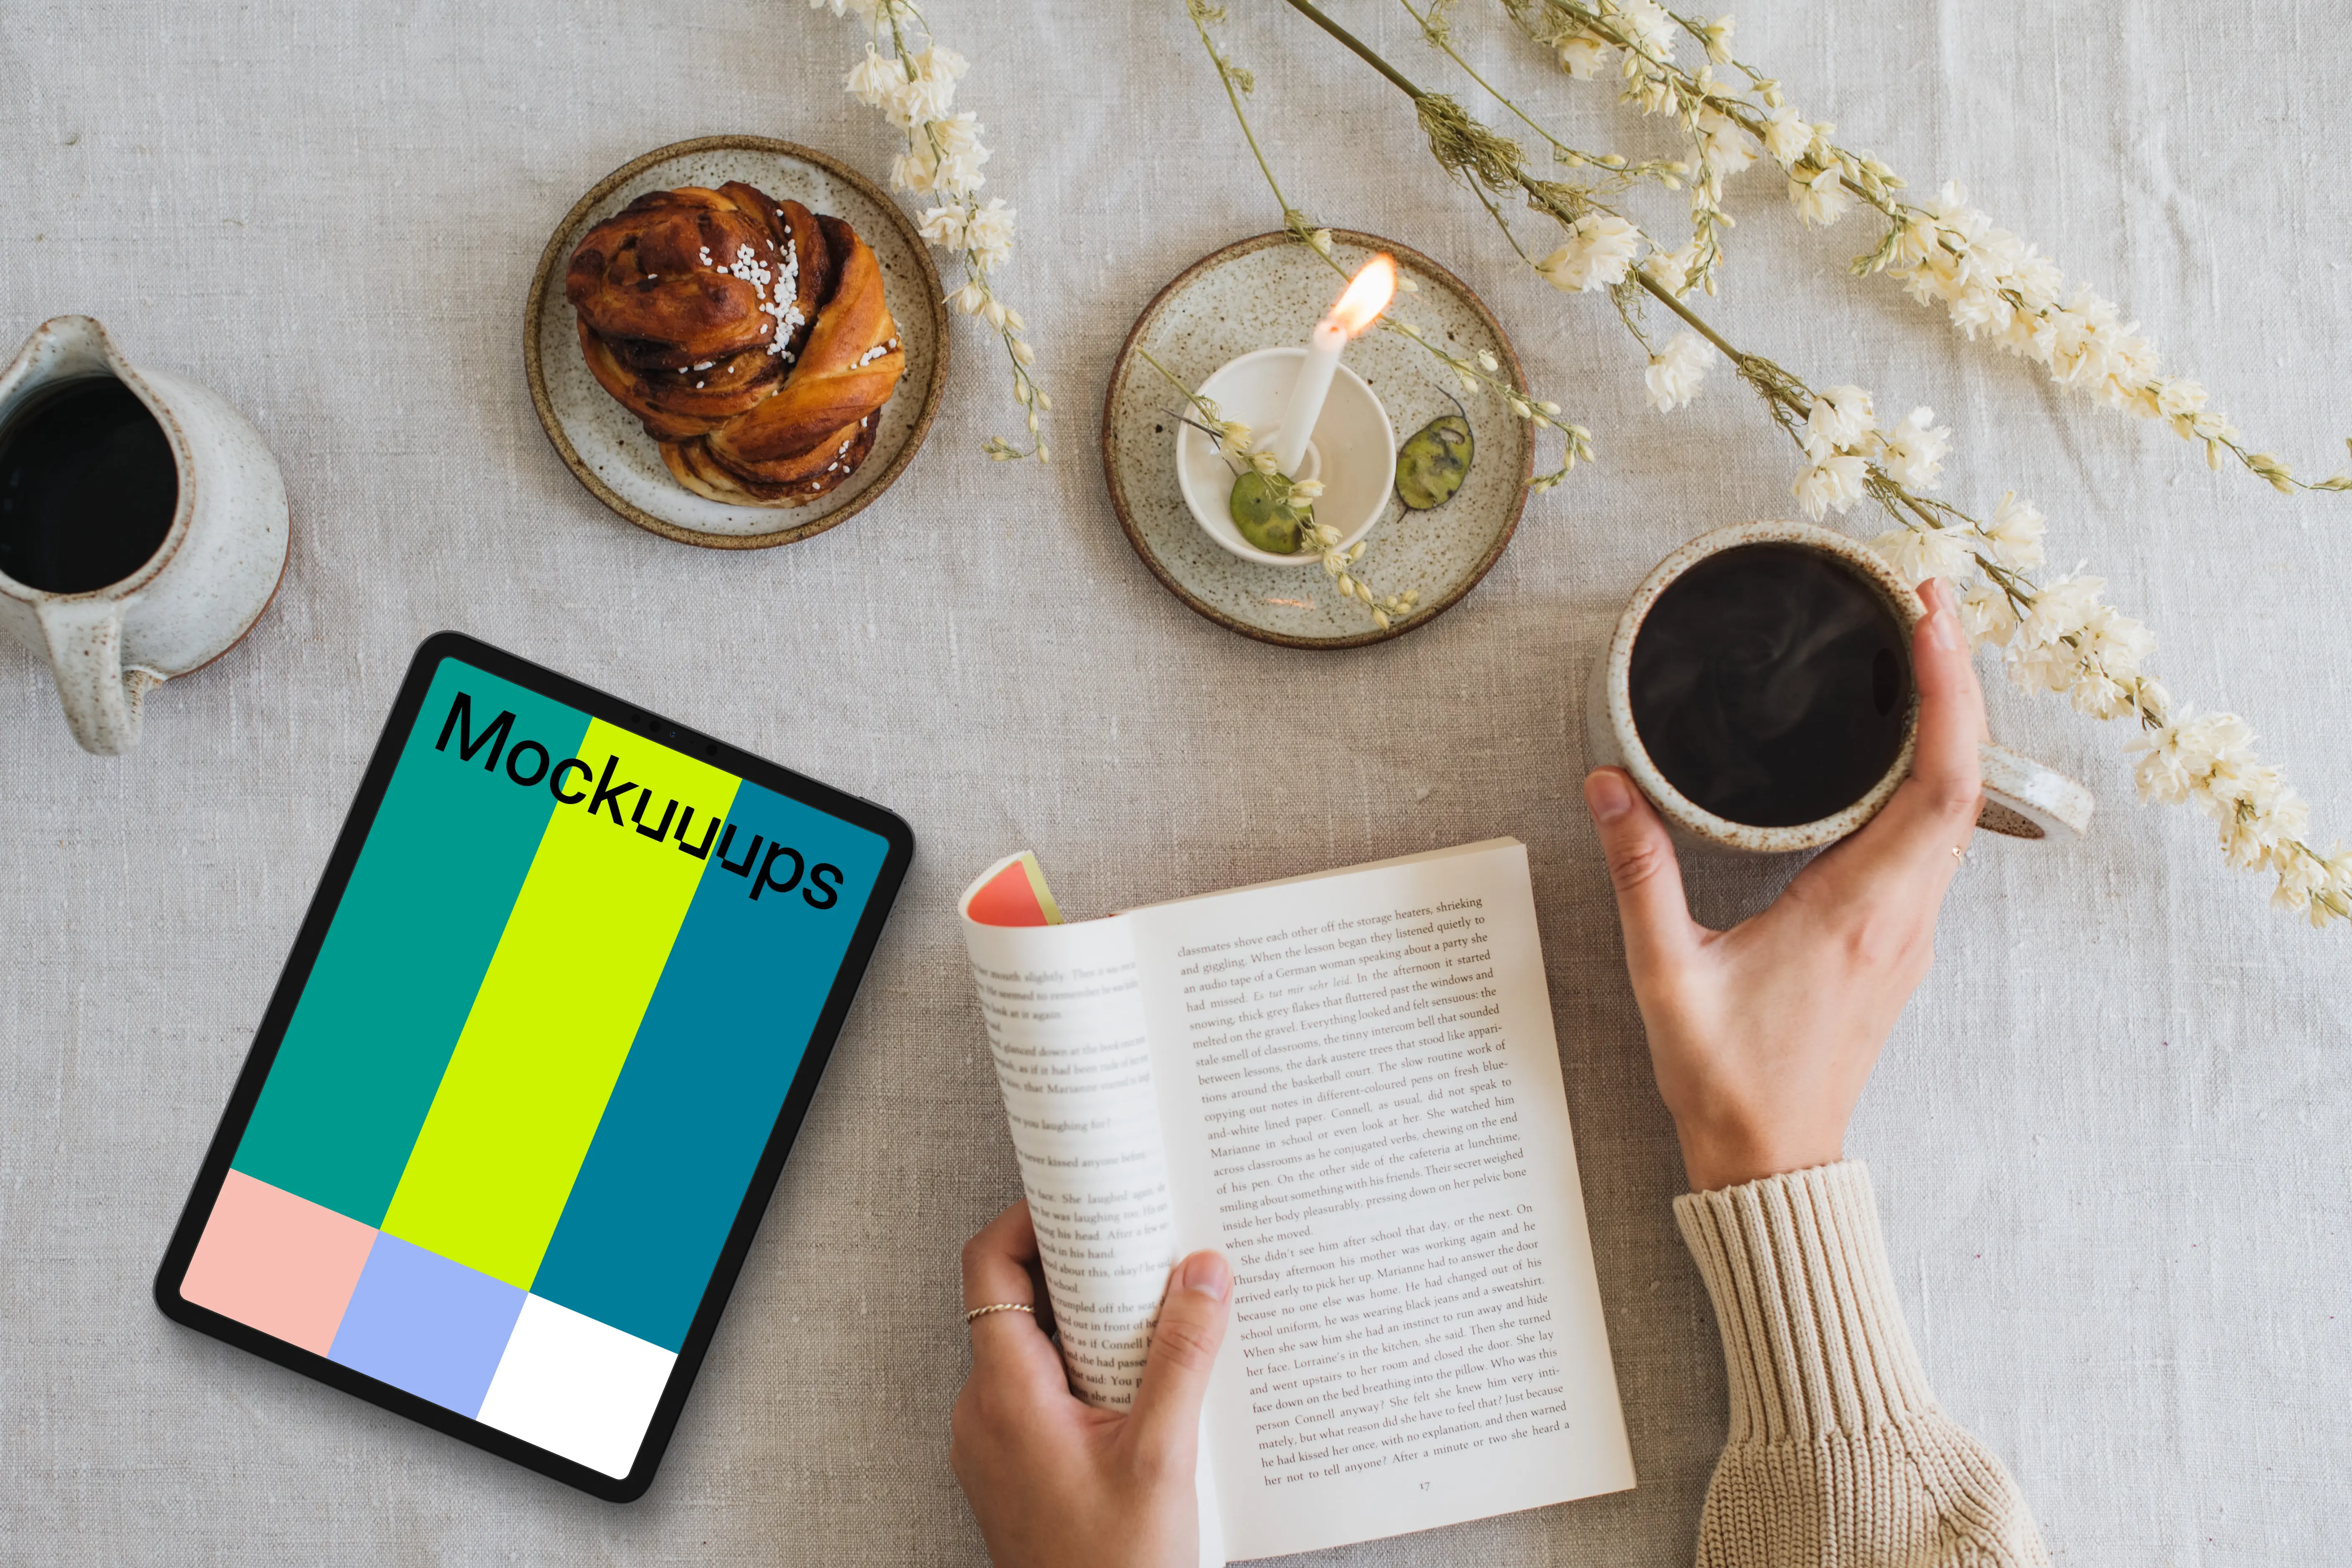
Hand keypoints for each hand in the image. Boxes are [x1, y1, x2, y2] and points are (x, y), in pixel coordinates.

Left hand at [950, 1201, 1232, 1567]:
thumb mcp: (1160, 1457)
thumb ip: (1181, 1357)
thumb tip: (1203, 1271)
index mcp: (1005, 1392)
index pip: (988, 1265)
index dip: (1029, 1217)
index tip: (1082, 1197)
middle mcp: (984, 1410)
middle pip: (1015, 1299)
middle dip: (1082, 1268)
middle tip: (1143, 1248)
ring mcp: (994, 1441)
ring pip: (1034, 1347)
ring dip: (1092, 1324)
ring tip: (1158, 1315)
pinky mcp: (1015, 1467)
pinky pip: (1042, 1392)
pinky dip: (1088, 1371)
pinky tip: (1148, 1385)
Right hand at [1583, 576, 1989, 1191]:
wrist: (1772, 1161)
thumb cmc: (1727, 1080)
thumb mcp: (1666, 972)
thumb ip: (1639, 872)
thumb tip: (1611, 784)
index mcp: (1861, 914)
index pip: (1939, 785)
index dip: (1950, 695)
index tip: (1933, 621)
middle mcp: (1903, 916)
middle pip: (1966, 780)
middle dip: (1957, 683)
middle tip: (1925, 606)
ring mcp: (1908, 930)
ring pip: (1959, 809)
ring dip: (1951, 726)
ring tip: (1921, 655)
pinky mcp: (1896, 940)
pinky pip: (1935, 838)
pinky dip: (1933, 773)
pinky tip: (1901, 746)